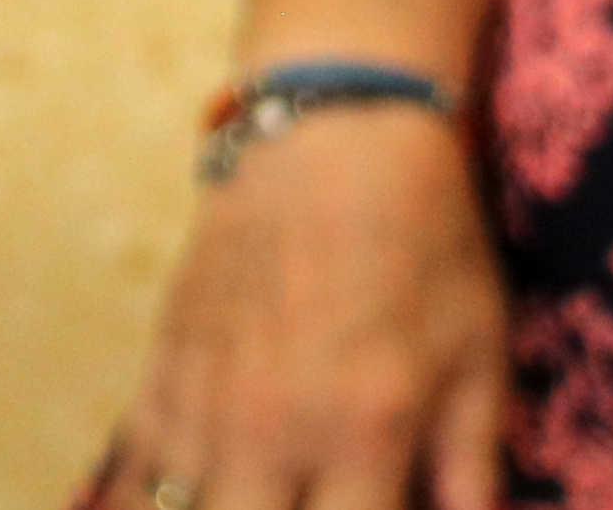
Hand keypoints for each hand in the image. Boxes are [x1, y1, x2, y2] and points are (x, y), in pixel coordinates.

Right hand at [99, 106, 510, 509]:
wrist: (336, 140)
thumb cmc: (428, 244)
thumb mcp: (480, 346)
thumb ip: (472, 460)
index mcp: (366, 429)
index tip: (370, 509)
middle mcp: (273, 432)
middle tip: (308, 498)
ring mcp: (204, 411)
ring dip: (223, 504)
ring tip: (267, 485)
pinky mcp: (158, 381)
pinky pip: (132, 484)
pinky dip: (154, 500)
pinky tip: (204, 484)